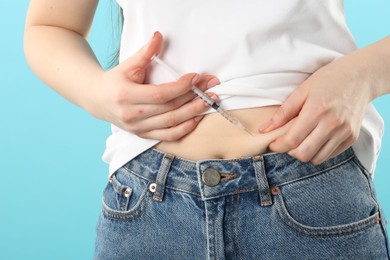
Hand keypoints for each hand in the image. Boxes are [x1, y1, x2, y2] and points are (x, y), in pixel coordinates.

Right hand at [88, 32, 219, 140]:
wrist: (97, 99)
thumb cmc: (115, 80)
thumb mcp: (128, 65)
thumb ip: (145, 53)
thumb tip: (159, 36)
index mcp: (126, 96)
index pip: (161, 94)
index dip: (182, 87)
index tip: (197, 77)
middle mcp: (132, 115)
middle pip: (170, 109)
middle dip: (194, 98)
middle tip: (212, 88)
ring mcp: (137, 128)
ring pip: (172, 124)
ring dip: (194, 113)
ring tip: (210, 102)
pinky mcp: (142, 135)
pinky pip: (168, 136)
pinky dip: (185, 129)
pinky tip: (197, 118)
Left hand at [258, 58, 371, 164]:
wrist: (360, 76)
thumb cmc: (327, 80)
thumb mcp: (302, 91)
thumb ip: (283, 113)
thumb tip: (263, 129)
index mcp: (317, 110)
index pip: (292, 140)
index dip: (278, 146)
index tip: (273, 144)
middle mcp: (332, 123)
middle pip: (304, 154)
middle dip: (290, 152)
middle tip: (286, 143)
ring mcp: (344, 132)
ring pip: (317, 158)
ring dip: (305, 153)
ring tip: (301, 140)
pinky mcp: (352, 137)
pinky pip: (330, 155)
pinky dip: (319, 151)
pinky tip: (315, 139)